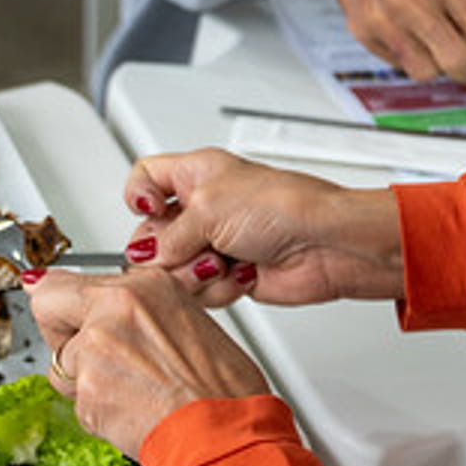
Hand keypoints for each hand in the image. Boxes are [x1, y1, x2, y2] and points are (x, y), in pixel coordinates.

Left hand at [22, 267, 268, 456]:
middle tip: (86, 358)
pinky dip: (97, 414)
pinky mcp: (88, 387)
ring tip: (130, 393)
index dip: (66, 307)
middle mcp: (117, 306)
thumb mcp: (186, 325)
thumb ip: (136, 313)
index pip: (70, 280)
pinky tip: (132, 413)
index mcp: (145, 285)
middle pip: (47, 304)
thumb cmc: (222, 392)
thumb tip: (101, 312)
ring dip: (85, 383)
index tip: (58, 314)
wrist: (227, 435)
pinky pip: (76, 401)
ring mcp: (98, 345)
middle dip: (57, 334)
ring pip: (60, 363)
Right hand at [123, 148, 404, 306]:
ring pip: (172, 270)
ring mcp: (214, 243)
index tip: (147, 210)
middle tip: (183, 250)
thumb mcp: (207, 209)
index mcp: (196, 174)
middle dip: (165, 251)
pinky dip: (217, 288)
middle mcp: (203, 208)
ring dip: (195, 273)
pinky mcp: (227, 275)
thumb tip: (145, 260)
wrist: (328, 246)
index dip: (137, 196)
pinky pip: (199, 291)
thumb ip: (164, 236)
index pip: (145, 179)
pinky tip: (240, 274)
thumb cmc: (285, 207)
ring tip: (222, 262)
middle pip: (151, 236)